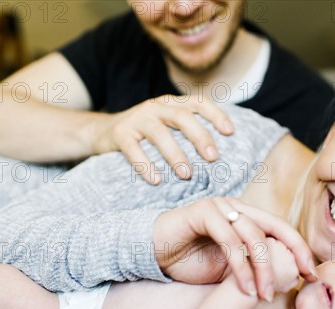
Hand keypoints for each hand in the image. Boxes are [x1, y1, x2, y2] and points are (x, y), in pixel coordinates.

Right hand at [92, 95, 233, 183]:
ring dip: (175, 154)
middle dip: (199, 136)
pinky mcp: (120, 133)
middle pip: (181, 116)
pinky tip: (156, 180)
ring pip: (159, 133)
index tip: (230, 132)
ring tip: (187, 175)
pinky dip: (145, 165)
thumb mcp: (168, 126)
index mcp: (173, 103)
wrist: (103, 131)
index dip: (216, 114)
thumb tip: (223, 157)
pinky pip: (133, 150)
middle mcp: (156, 106)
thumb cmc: (147, 135)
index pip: (198, 102)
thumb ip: (189, 132)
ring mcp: (137, 118)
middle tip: (213, 158)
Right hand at [154, 197, 316, 299]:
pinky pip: (230, 240)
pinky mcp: (203, 213)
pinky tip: (245, 288)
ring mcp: (220, 207)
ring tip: (266, 295)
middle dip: (292, 255)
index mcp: (247, 217)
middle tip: (300, 282)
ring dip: (264, 268)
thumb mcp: (229, 269)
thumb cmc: (191, 262)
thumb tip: (286, 282)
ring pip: (254, 235)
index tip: (311, 275)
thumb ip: (253, 268)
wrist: (154, 253)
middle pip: (275, 228)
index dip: (300, 250)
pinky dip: (240, 266)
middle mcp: (237, 208)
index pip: (282, 230)